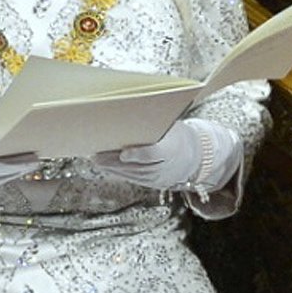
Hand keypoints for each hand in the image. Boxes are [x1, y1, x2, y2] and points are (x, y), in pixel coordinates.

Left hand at [92, 118, 228, 191]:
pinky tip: (107, 166)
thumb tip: (127, 109)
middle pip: (137, 167)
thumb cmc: (177, 134)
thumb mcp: (171, 126)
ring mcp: (160, 178)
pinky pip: (134, 179)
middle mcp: (167, 167)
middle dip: (114, 161)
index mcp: (173, 148)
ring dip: (112, 167)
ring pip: (132, 174)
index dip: (137, 155)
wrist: (196, 155)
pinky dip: (119, 172)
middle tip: (95, 154)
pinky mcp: (154, 184)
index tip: (123, 153)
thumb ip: (152, 123)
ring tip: (96, 159)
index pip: (153, 154)